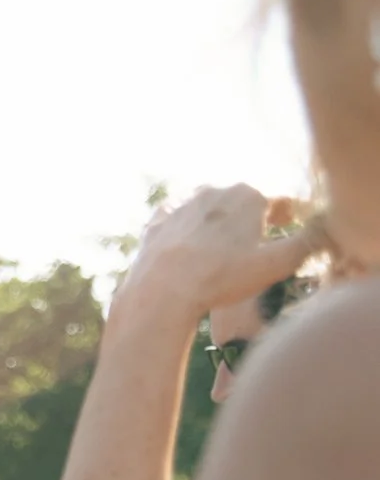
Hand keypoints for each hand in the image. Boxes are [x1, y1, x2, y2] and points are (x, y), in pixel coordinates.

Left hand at [119, 183, 324, 338]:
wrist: (162, 291)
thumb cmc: (222, 277)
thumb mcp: (276, 265)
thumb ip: (305, 244)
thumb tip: (321, 232)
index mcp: (248, 195)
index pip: (277, 202)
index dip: (287, 214)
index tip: (289, 224)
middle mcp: (215, 189)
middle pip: (242, 201)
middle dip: (252, 216)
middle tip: (256, 236)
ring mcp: (182, 202)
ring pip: (209, 209)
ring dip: (218, 222)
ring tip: (221, 246)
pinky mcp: (157, 218)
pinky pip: (178, 219)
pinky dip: (186, 229)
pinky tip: (188, 246)